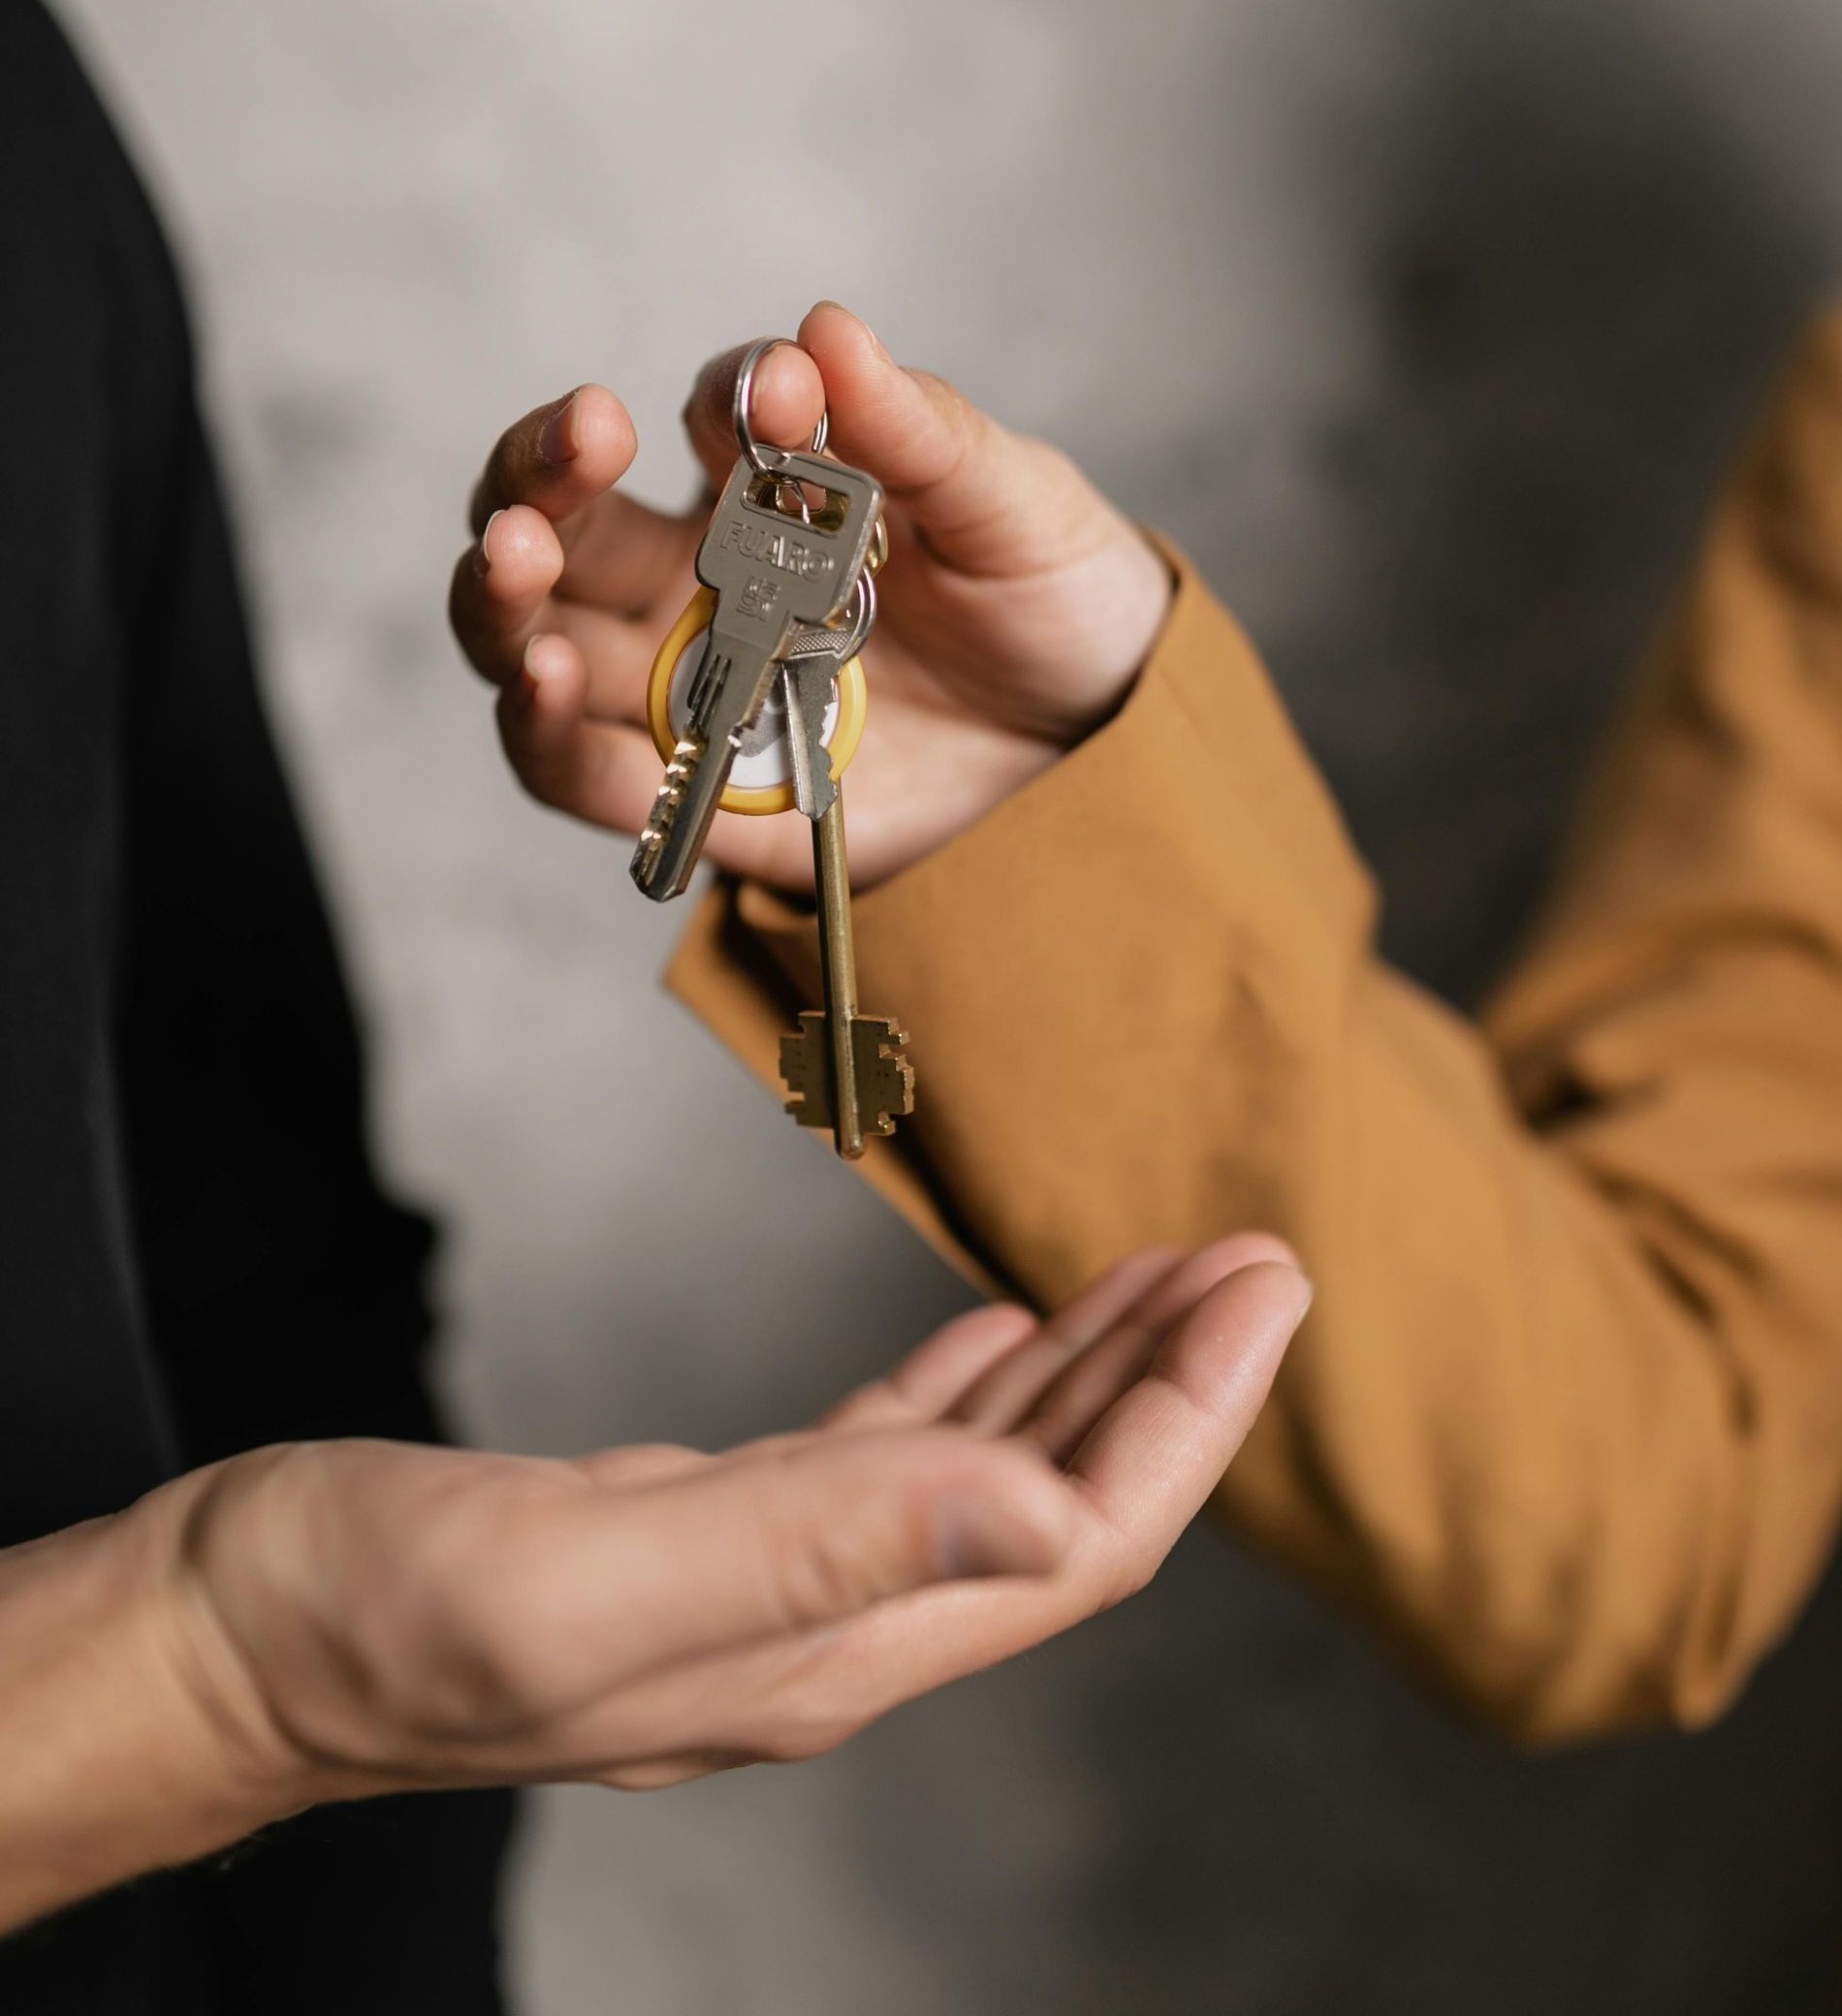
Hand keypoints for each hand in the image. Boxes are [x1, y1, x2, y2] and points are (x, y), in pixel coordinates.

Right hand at [1, 1241, 1302, 1928]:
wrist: (234, 1636)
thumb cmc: (377, 1614)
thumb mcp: (598, 1574)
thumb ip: (821, 1543)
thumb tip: (1047, 1513)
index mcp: (832, 1641)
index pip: (1076, 1534)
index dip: (1189, 1417)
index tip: (1264, 1287)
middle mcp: (827, 1625)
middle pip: (1057, 1502)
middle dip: (1170, 1383)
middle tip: (1251, 1259)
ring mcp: (768, 1583)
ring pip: (982, 1472)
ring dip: (1082, 1374)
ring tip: (1158, 1278)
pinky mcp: (705, 1531)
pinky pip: (881, 1455)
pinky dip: (962, 1390)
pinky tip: (1000, 1336)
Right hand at [448, 301, 1172, 890]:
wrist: (1104, 752)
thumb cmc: (1055, 605)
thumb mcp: (1013, 507)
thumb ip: (920, 434)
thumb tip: (826, 332)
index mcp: (781, 494)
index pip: (717, 419)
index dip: (733, 398)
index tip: (782, 391)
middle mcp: (710, 584)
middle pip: (572, 527)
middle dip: (539, 478)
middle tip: (574, 443)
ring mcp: (697, 689)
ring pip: (542, 641)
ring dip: (506, 602)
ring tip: (514, 561)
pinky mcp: (706, 795)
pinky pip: (590, 774)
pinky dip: (546, 736)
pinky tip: (539, 684)